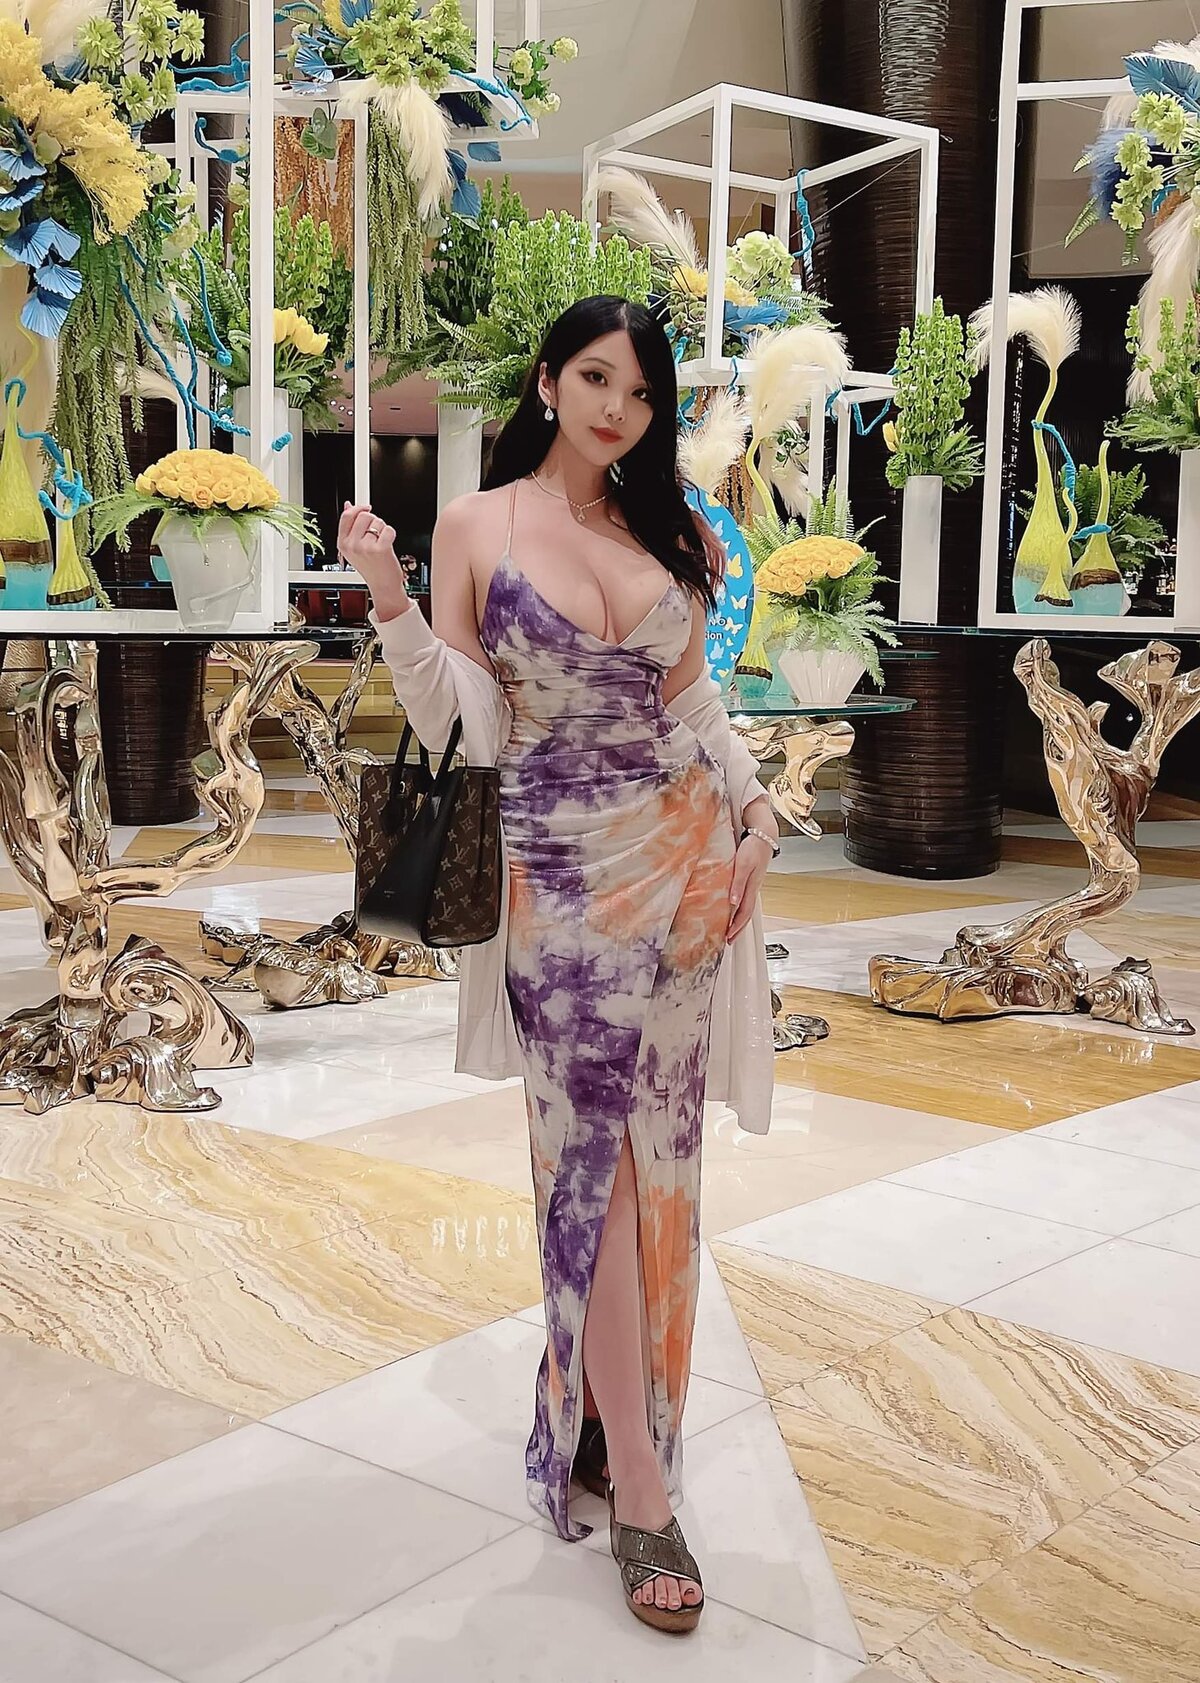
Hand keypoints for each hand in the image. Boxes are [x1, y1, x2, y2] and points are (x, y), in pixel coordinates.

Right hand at [336, 502, 410, 617]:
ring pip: (378, 522)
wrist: (383, 587)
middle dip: (374, 520)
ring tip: (381, 543)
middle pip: (364, 516)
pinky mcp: (381, 549)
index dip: (358, 508)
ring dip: (383, 529)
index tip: (366, 508)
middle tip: (376, 534)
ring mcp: (365, 547)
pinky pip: (388, 530)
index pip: (346, 516)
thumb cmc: (371, 568)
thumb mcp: (354, 549)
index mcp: (343, 544)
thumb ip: (350, 527)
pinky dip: (391, 535)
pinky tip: (388, 546)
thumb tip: (348, 505)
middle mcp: (352, 545)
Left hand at [727, 831, 771, 942]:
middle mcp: (753, 889)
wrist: (764, 836)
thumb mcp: (743, 865)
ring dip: (739, 920)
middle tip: (729, 940)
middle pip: (746, 914)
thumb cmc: (754, 848)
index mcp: (752, 888)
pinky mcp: (752, 880)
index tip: (729, 937)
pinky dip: (739, 909)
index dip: (737, 927)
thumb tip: (734, 902)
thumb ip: (738, 883)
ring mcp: (753, 885)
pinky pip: (746, 900)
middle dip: (738, 929)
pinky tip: (733, 909)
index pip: (744, 913)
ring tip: (731, 929)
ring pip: (746, 908)